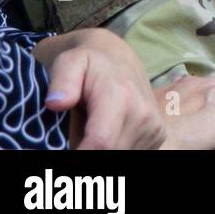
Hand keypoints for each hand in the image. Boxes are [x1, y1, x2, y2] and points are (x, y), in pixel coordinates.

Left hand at [35, 29, 164, 149]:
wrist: (118, 57)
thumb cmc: (88, 63)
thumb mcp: (69, 63)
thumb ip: (62, 81)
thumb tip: (56, 104)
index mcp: (121, 97)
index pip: (101, 142)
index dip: (80, 154)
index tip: (63, 151)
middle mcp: (143, 113)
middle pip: (108, 154)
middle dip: (87, 151)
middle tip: (74, 135)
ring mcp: (153, 126)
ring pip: (119, 156)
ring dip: (101, 151)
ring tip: (91, 130)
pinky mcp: (158, 135)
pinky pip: (131, 154)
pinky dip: (115, 149)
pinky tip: (108, 132)